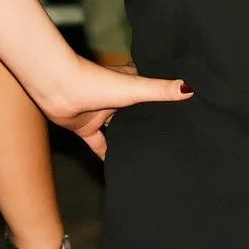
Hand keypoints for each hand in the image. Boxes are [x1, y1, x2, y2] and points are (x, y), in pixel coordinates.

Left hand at [38, 56, 191, 158]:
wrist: (58, 89)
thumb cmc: (95, 82)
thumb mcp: (134, 89)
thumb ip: (160, 91)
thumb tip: (190, 89)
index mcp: (130, 83)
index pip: (153, 90)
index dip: (167, 98)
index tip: (184, 108)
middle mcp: (117, 98)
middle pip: (137, 112)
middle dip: (149, 122)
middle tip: (169, 136)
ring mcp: (101, 113)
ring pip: (119, 129)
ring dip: (129, 138)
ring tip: (149, 152)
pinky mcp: (87, 128)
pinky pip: (99, 145)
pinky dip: (107, 155)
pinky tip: (117, 166)